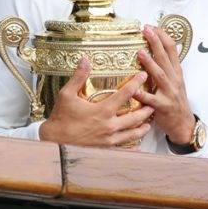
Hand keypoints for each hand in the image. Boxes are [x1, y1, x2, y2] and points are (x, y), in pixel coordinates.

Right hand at [39, 57, 153, 147]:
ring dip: (142, 127)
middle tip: (153, 103)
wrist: (54, 142)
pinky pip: (124, 148)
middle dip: (147, 109)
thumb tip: (85, 59)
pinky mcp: (105, 149)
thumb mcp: (67, 94)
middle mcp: (109, 126)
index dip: (136, 83)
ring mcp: (109, 139)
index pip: (126, 94)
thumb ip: (78, 77)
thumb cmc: (60, 118)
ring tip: (149, 123)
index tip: (143, 75)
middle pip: (136, 116)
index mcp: (103, 110)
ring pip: (133, 133)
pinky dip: (133, 145)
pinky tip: (137, 144)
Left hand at [133, 25, 194, 144]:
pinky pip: (151, 99)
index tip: (153, 26)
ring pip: (160, 76)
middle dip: (156, 43)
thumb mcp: (176, 81)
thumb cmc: (175, 100)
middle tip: (147, 30)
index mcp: (176, 72)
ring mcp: (169, 93)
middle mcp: (174, 80)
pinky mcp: (163, 107)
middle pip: (166, 58)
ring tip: (140, 52)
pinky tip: (133, 88)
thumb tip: (163, 47)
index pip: (172, 50)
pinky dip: (142, 94)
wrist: (183, 124)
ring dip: (150, 64)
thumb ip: (168, 65)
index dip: (163, 36)